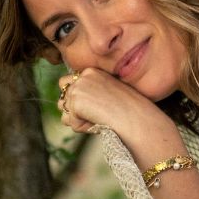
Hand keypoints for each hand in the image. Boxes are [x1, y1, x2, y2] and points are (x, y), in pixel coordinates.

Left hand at [56, 67, 171, 144]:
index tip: (93, 108)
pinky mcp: (76, 101)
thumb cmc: (128, 110)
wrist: (136, 116)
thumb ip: (89, 95)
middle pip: (62, 97)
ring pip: (65, 111)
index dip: (76, 99)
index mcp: (92, 71)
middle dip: (73, 110)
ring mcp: (78, 87)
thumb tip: (66, 108)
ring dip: (78, 120)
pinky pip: (70, 122)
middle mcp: (83, 76)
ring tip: (98, 118)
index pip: (67, 83)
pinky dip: (82, 127)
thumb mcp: (107, 94)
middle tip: (94, 115)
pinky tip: (97, 122)